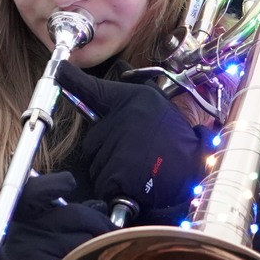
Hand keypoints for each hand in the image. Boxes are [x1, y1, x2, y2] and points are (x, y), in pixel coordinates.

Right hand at [0, 172, 112, 259]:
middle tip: (110, 231)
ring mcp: (35, 255)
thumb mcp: (40, 233)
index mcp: (22, 217)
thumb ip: (64, 217)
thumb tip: (98, 206)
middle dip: (99, 222)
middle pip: (75, 216)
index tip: (68, 183)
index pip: (35, 192)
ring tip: (90, 255)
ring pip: (85, 241)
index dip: (52, 185)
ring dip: (96, 247)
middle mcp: (25, 233)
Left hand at [61, 64, 204, 216]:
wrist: (201, 176)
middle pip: (92, 141)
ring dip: (111, 172)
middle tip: (137, 156)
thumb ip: (131, 105)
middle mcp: (125, 117)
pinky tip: (138, 185)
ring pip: (96, 164)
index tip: (58, 70)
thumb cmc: (180, 147)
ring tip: (141, 170)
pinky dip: (116, 189)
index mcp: (136, 100)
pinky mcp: (118, 172)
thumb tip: (115, 79)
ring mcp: (121, 144)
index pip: (95, 89)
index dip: (72, 80)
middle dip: (107, 153)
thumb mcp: (159, 111)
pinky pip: (103, 183)